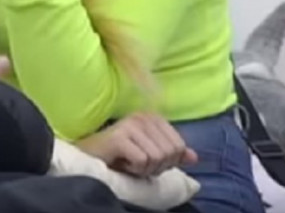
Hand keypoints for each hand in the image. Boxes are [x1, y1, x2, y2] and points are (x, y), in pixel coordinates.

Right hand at [75, 113, 198, 177]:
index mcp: (153, 117)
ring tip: (129, 161)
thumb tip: (194, 157)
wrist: (90, 156)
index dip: (168, 161)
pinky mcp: (119, 137)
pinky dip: (134, 168)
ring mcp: (130, 124)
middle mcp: (143, 116)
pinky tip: (122, 162)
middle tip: (138, 162)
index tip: (148, 159)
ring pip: (157, 157)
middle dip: (156, 166)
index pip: (179, 146)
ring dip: (144, 168)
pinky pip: (143, 160)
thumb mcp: (152, 154)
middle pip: (169, 152)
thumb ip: (173, 154)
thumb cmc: (121, 156)